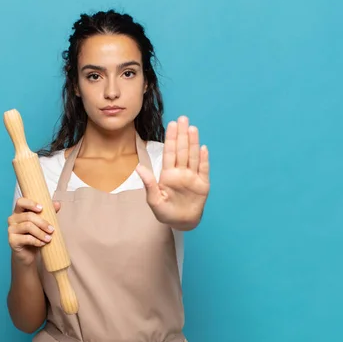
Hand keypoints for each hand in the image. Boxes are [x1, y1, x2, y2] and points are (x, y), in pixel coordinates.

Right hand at [7, 198, 60, 266]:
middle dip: (42, 223)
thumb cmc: (35, 236)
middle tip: (52, 230)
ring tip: (49, 238)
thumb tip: (57, 204)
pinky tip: (42, 244)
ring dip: (41, 233)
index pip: (20, 202)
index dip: (30, 203)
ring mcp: (11, 230)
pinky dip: (37, 241)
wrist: (29, 254)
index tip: (42, 208)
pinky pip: (26, 238)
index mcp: (19, 212)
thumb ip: (49, 213)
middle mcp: (13, 219)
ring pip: (28, 226)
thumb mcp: (42, 224)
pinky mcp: (12, 240)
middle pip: (28, 216)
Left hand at [136, 116, 209, 230]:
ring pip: (193, 156)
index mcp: (168, 174)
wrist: (181, 223)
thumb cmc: (165, 212)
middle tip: (183, 119)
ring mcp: (192, 177)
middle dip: (182, 135)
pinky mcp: (203, 184)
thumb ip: (148, 184)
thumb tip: (138, 167)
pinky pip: (204, 170)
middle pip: (182, 150)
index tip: (172, 124)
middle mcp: (181, 172)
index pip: (169, 153)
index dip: (171, 138)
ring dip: (193, 143)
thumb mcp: (154, 200)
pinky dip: (204, 159)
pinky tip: (203, 148)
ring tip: (192, 129)